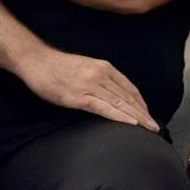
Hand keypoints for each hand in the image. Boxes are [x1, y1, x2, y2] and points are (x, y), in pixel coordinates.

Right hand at [18, 47, 157, 130]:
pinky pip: (104, 108)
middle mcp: (101, 75)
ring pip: (120, 103)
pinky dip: (119, 116)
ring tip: (148, 128)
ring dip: (136, 117)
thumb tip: (106, 91)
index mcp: (104, 68)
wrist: (35, 61)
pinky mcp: (79, 97)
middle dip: (143, 113)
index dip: (140, 102)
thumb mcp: (83, 67)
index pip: (129, 88)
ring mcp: (90, 86)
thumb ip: (97, 77)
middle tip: (154, 126)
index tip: (147, 114)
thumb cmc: (55, 66)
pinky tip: (130, 123)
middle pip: (128, 97)